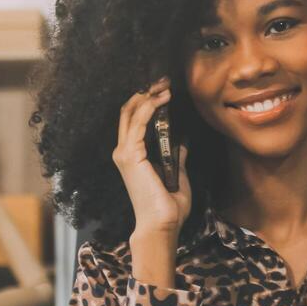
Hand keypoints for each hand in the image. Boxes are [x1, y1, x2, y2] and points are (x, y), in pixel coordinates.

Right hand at [113, 78, 192, 236]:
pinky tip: (162, 99)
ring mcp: (125, 153)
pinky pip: (138, 124)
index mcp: (132, 155)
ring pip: (131, 113)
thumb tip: (182, 141)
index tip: (164, 89)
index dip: (146, 100)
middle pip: (129, 111)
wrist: (162, 225)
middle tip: (164, 80)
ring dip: (148, 96)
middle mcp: (124, 151)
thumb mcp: (176, 173)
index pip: (134, 119)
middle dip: (146, 92)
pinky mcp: (131, 156)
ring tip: (165, 85)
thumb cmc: (168, 205)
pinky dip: (149, 108)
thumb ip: (176, 155)